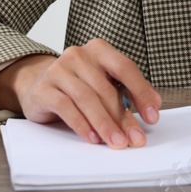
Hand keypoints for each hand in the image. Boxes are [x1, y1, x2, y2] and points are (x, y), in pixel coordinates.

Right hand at [0, 40, 161, 147]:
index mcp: (99, 50)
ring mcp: (59, 70)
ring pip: (87, 99)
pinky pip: (66, 107)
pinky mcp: (43, 89)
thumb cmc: (77, 86)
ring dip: (105, 124)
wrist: (37, 85)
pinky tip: (93, 138)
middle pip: (106, 89)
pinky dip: (82, 125)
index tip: (152, 116)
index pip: (125, 68)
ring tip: (116, 142)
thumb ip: (127, 92)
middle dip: (123, 118)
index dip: (141, 92)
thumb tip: (154, 107)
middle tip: (135, 139)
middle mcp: (78, 55)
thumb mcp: (103, 83)